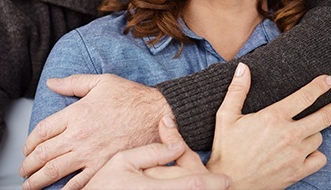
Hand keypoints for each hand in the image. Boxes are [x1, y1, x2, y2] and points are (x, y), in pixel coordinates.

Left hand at [20, 74, 170, 189]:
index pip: (43, 130)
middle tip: (24, 169)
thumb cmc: (131, 97)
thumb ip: (74, 82)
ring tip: (30, 184)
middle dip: (29, 164)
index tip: (27, 147)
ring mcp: (91, 154)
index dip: (30, 141)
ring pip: (55, 171)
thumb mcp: (102, 82)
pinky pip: (79, 184)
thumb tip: (52, 82)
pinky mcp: (104, 166)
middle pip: (44, 154)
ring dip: (38, 180)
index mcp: (77, 113)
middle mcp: (80, 135)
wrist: (157, 113)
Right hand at [82, 115, 230, 189]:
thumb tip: (177, 145)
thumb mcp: (123, 160)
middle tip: (223, 185)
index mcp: (154, 189)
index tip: (226, 179)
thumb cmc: (104, 185)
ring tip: (210, 187)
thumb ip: (151, 152)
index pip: (192, 184)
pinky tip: (188, 188)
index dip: (212, 183)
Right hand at [207, 62, 330, 188]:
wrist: (231, 183)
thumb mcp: (226, 115)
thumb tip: (243, 68)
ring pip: (318, 137)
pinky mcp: (298, 171)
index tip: (328, 80)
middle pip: (323, 117)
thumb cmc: (227, 148)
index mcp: (273, 118)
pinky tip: (307, 148)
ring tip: (307, 128)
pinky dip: (316, 152)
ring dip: (315, 130)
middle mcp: (289, 135)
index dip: (318, 86)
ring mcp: (296, 155)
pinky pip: (319, 158)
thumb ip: (237, 89)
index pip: (304, 97)